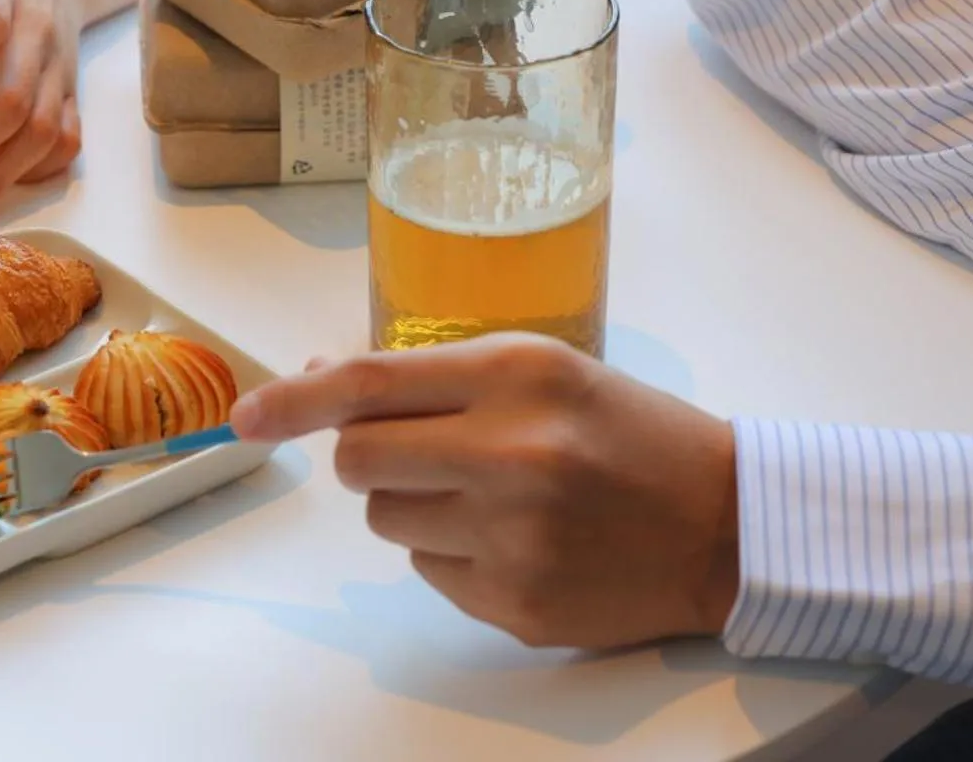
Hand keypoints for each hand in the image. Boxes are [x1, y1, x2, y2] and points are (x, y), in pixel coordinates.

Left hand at [230, 333, 741, 649]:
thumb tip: (320, 381)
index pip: (369, 383)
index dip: (293, 399)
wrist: (726, 523)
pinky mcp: (515, 603)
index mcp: (517, 375)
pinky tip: (518, 538)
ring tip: (494, 494)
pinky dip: (454, 553)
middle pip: (357, 460)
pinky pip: (427, 571)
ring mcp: (512, 537)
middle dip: (369, 454)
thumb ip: (434, 375)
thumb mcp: (542, 370)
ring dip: (417, 503)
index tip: (246, 417)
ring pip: (386, 519)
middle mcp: (511, 453)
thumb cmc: (628, 434)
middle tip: (426, 451)